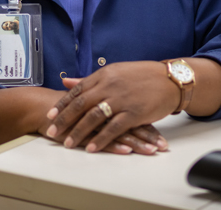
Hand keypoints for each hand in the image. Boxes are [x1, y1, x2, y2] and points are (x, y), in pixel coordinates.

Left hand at [45, 61, 178, 152]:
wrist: (170, 80)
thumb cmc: (143, 76)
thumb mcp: (115, 72)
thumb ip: (90, 79)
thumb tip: (66, 82)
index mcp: (104, 74)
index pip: (77, 90)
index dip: (62, 104)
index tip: (50, 115)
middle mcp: (110, 86)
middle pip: (81, 104)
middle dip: (64, 120)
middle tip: (52, 132)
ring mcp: (121, 100)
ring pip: (94, 117)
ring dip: (79, 132)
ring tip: (68, 143)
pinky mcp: (133, 113)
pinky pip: (113, 128)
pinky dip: (101, 139)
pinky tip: (91, 148)